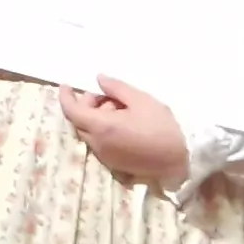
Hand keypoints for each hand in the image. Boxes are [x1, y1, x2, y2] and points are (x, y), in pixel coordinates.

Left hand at [62, 76, 189, 185]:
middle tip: (109, 96)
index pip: (72, 111)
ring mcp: (104, 156)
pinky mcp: (113, 164)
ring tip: (121, 109)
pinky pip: (99, 142)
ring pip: (89, 132)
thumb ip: (116, 88)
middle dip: (87, 105)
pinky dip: (102, 130)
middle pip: (80, 121)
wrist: (178, 161)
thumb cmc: (162, 128)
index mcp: (102, 127)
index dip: (65, 97)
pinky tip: (123, 123)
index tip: (66, 85)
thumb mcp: (141, 100)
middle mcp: (98, 144)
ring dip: (96, 118)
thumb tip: (98, 79)